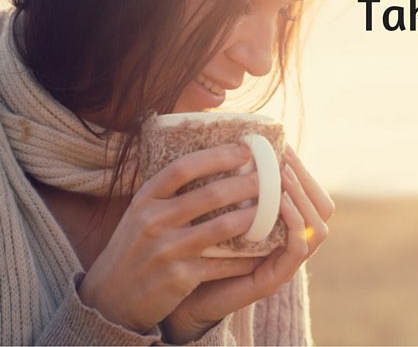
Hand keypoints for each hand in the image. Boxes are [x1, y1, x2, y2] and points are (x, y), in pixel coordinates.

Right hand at [77, 143, 265, 333]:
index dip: (217, 155)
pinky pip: (223, 263)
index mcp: (145, 200)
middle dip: (247, 183)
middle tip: (271, 178)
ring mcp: (167, 250)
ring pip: (223, 226)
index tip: (245, 149)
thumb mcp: (141, 214)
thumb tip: (209, 160)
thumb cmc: (135, 248)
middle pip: (211, 194)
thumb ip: (168, 192)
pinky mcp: (180, 277)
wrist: (111, 298)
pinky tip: (265, 250)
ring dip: (255, 216)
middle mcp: (154, 221)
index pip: (183, 167)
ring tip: (275, 209)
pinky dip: (246, 256)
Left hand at [160, 143, 334, 343]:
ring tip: (283, 177)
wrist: (177, 297)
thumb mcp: (220, 213)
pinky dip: (294, 225)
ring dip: (303, 199)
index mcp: (283, 229)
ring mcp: (285, 265)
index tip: (283, 147)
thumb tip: (233, 144)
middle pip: (323, 210)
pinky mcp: (273, 280)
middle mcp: (290, 246)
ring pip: (317, 229)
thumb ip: (236, 189)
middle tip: (285, 158)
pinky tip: (280, 204)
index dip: (303, 171)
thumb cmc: (198, 249)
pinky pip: (298, 250)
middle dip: (307, 179)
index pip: (312, 196)